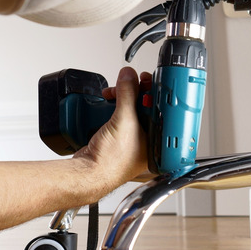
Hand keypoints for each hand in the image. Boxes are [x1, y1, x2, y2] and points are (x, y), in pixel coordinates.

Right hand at [73, 67, 150, 198]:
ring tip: (112, 94)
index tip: (146, 79)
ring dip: (120, 97)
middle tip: (128, 84)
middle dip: (133, 92)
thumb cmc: (112, 162)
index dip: (154, 91)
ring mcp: (130, 138)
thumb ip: (128, 94)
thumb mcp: (124, 120)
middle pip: (144, 105)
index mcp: (156, 138)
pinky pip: (117, 115)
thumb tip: (129, 76)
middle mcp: (146, 138)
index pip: (161, 108)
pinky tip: (106, 103)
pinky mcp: (115, 136)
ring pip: (129, 108)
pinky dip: (111, 106)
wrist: (89, 173)